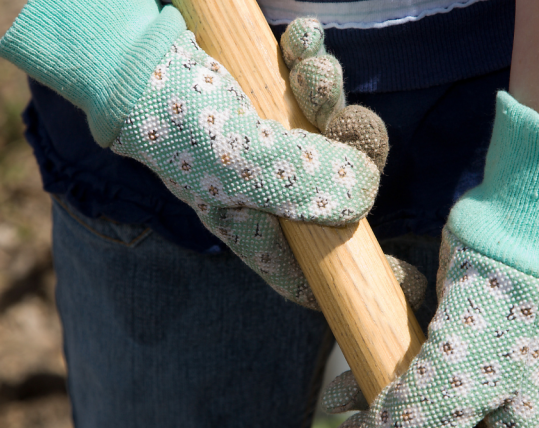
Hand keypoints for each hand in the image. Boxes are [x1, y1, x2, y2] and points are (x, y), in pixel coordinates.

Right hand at [0, 2, 423, 308]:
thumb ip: (309, 184)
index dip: (357, 279)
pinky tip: (300, 37)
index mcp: (258, 228)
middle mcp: (266, 193)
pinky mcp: (265, 100)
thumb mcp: (245, 162)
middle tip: (348, 118)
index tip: (407, 275)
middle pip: (339, 189)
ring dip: (331, 93)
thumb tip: (366, 191)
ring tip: (312, 66)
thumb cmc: (177, 120)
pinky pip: (307, 87)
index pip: (312, 276)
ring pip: (329, 130)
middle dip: (354, 149)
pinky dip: (311, 60)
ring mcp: (268, 145)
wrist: (131, 55)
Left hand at [321, 91, 538, 427]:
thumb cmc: (500, 315)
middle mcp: (509, 422)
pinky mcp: (457, 354)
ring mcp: (484, 386)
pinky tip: (346, 382)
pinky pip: (416, 386)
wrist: (512, 236)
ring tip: (341, 414)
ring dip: (381, 427)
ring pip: (429, 427)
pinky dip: (383, 389)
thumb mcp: (452, 386)